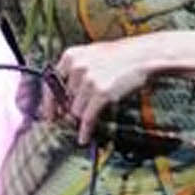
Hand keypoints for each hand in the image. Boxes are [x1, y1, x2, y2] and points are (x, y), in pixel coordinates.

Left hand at [48, 35, 163, 142]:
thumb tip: (63, 99)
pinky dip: (85, 131)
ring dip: (81, 119)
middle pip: (64, 101)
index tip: (49, 115)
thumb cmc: (120, 57)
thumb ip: (75, 72)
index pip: (50, 83)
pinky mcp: (102, 93)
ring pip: (75, 111)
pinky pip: (87, 118)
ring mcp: (89, 80)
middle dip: (69, 112)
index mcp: (71, 56)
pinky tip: (83, 138)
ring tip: (87, 122)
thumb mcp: (93, 56)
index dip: (49, 103)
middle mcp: (77, 67)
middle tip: (73, 120)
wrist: (145, 56)